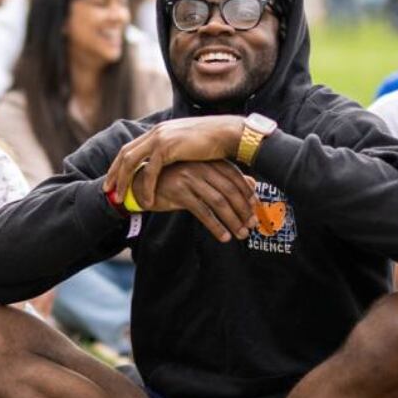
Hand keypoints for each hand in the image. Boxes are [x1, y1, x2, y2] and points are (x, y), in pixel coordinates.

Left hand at [102, 117, 247, 204]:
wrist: (228, 134)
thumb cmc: (213, 142)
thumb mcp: (187, 146)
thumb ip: (174, 151)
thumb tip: (167, 162)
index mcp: (159, 130)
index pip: (131, 147)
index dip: (119, 164)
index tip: (112, 179)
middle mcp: (156, 132)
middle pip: (125, 153)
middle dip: (114, 173)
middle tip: (108, 191)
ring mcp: (161, 137)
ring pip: (132, 161)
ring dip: (124, 181)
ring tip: (121, 198)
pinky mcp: (169, 147)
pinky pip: (151, 170)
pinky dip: (147, 186)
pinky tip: (147, 200)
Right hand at [140, 160, 257, 241]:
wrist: (141, 183)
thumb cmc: (174, 180)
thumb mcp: (200, 177)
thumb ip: (224, 179)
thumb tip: (252, 184)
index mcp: (208, 160)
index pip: (235, 177)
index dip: (248, 195)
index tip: (256, 211)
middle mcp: (201, 166)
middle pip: (230, 190)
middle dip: (243, 210)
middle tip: (251, 226)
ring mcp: (190, 178)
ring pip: (219, 202)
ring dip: (233, 221)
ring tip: (241, 234)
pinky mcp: (179, 192)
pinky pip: (203, 212)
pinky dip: (216, 226)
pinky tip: (223, 236)